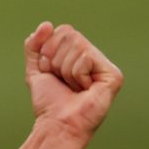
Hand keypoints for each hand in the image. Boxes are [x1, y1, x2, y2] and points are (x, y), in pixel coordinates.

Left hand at [24, 22, 122, 148]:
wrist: (56, 124)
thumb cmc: (49, 101)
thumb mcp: (36, 68)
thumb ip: (35, 45)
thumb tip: (46, 24)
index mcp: (79, 54)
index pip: (63, 30)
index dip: (48, 49)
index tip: (50, 72)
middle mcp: (95, 57)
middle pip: (70, 34)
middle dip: (55, 59)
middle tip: (62, 80)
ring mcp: (106, 66)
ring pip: (77, 45)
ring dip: (65, 70)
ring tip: (73, 87)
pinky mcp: (114, 75)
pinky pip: (86, 58)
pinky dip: (77, 75)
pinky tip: (84, 90)